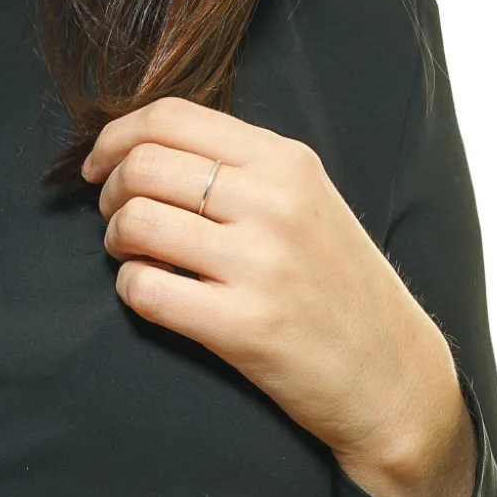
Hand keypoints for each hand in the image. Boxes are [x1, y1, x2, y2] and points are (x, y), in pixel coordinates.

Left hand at [80, 97, 477, 496]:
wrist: (398, 380)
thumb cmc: (338, 283)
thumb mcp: (305, 197)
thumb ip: (236, 163)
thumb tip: (141, 141)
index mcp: (285, 161)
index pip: (171, 116)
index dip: (116, 135)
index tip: (98, 163)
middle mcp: (274, 202)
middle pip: (144, 164)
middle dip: (110, 188)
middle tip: (113, 214)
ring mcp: (261, 263)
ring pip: (137, 220)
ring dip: (117, 237)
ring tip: (132, 252)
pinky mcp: (247, 326)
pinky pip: (146, 288)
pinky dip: (131, 287)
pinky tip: (150, 291)